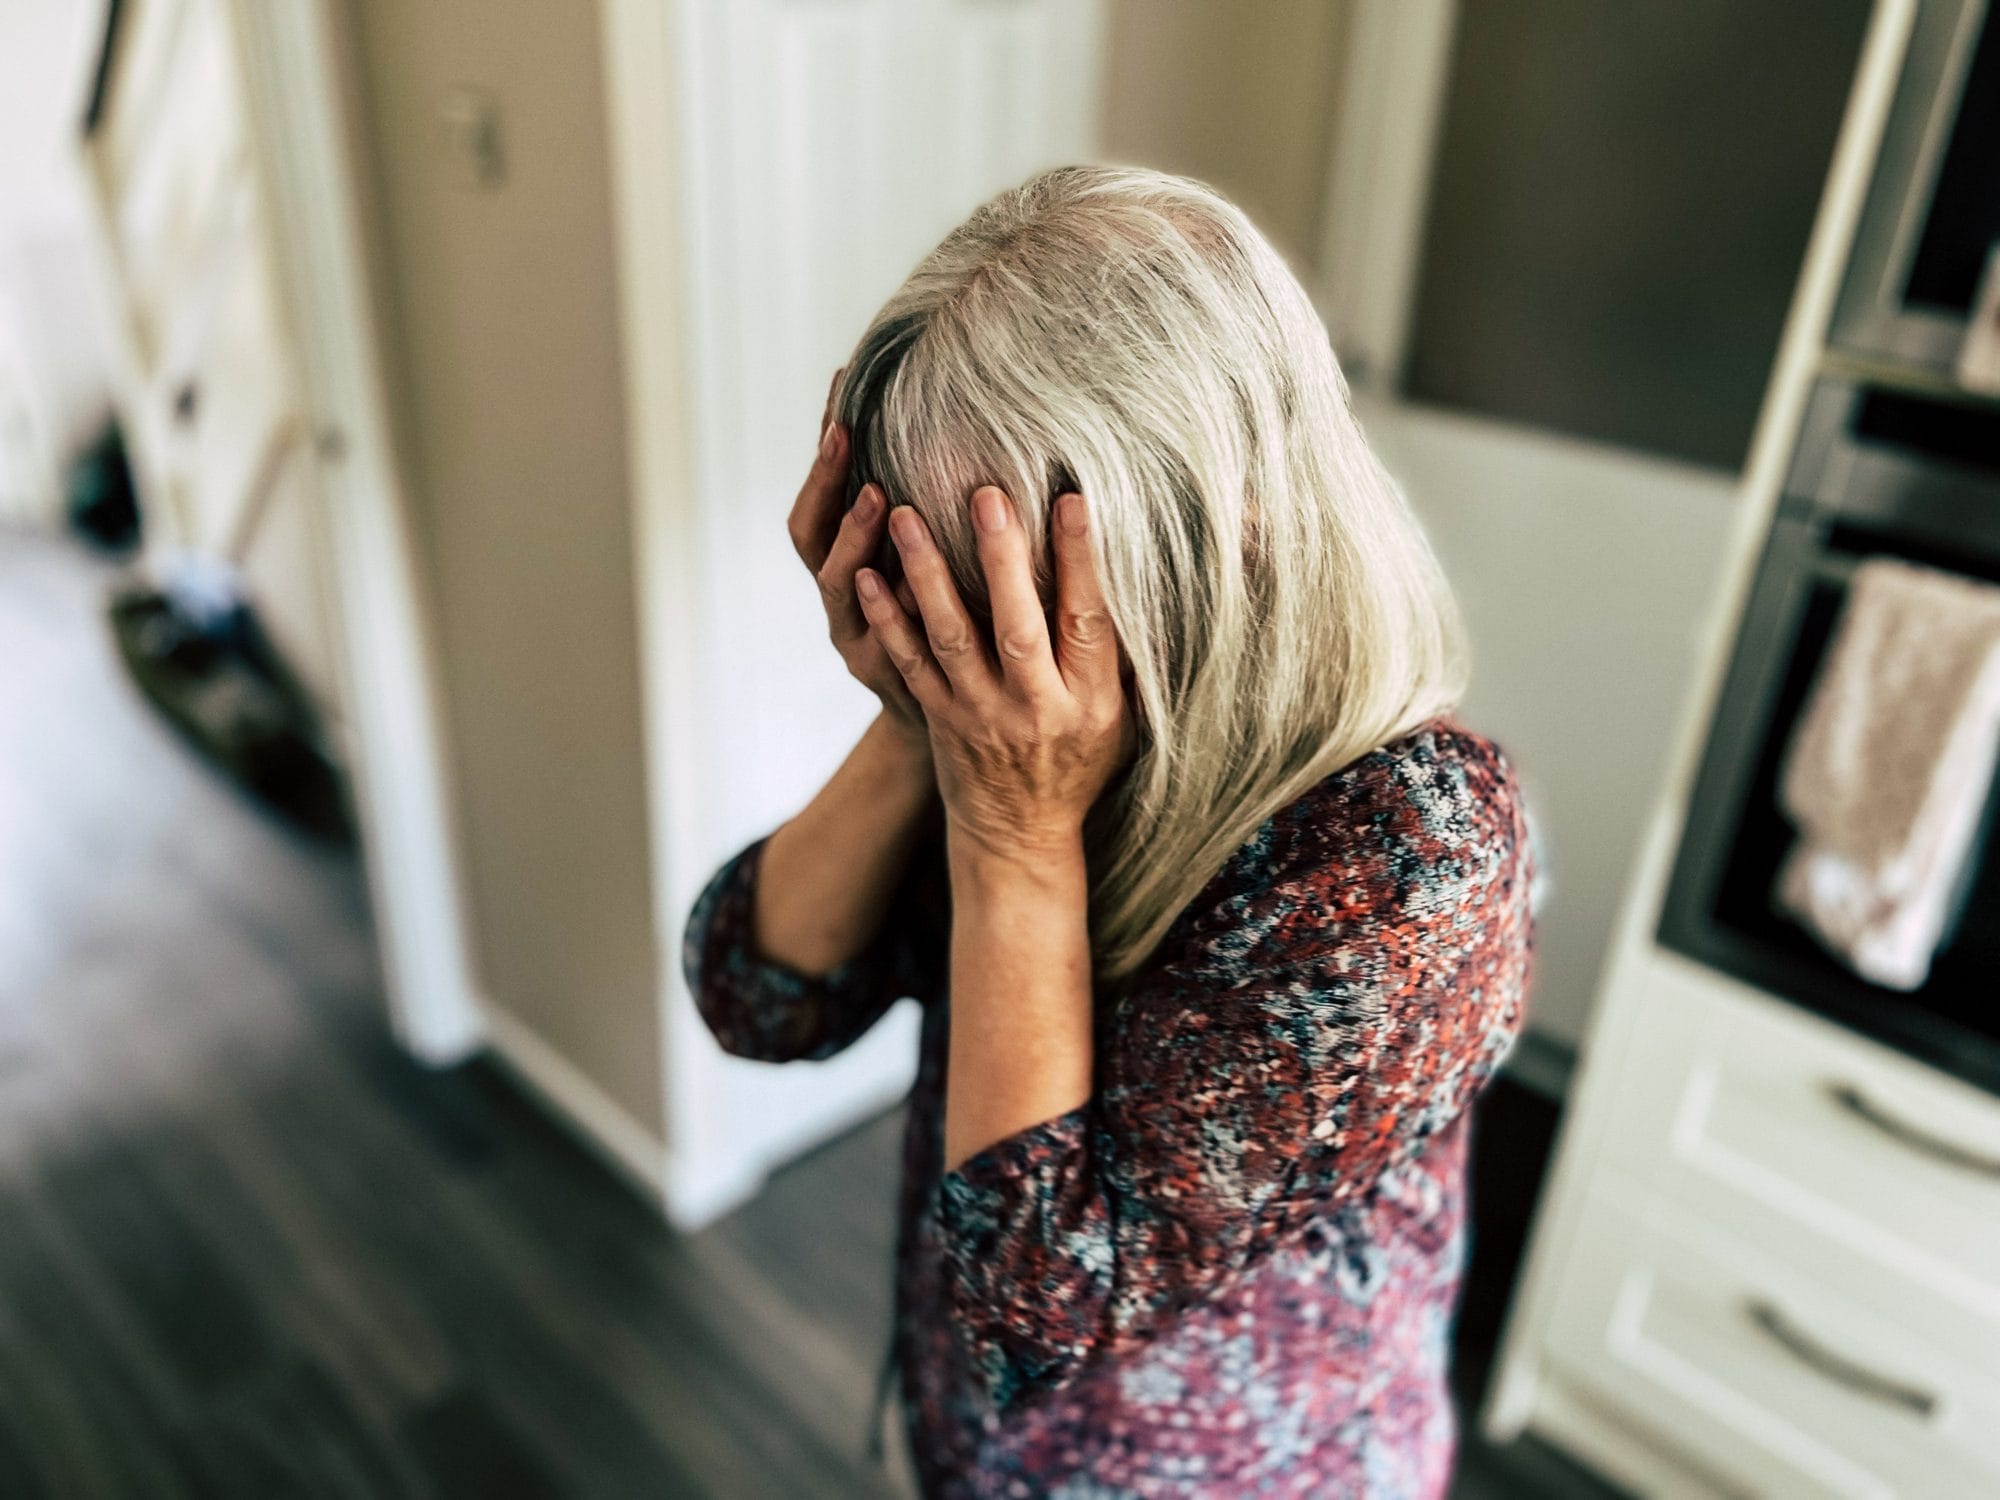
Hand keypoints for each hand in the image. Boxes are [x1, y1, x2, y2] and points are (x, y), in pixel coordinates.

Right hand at [787, 370, 930, 750]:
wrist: (960, 732)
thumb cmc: (953, 632)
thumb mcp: (931, 574)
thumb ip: (931, 518)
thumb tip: (960, 425)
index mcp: (849, 565)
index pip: (823, 492)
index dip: (824, 445)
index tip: (841, 385)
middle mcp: (843, 598)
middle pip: (812, 535)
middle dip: (825, 480)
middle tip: (845, 431)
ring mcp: (860, 639)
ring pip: (839, 584)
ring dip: (854, 535)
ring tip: (880, 493)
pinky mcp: (893, 678)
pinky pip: (887, 637)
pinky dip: (895, 607)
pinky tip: (911, 579)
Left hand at [856, 485, 1137, 863]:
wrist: (1019, 833)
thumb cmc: (1079, 760)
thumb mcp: (1123, 716)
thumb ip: (1127, 652)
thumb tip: (1156, 574)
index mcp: (1089, 700)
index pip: (1088, 621)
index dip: (1081, 561)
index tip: (1072, 499)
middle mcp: (1034, 707)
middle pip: (1017, 627)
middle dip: (1001, 560)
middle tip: (986, 495)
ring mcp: (978, 713)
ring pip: (951, 639)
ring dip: (928, 576)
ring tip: (907, 515)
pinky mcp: (937, 717)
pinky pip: (908, 664)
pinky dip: (886, 620)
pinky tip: (866, 576)